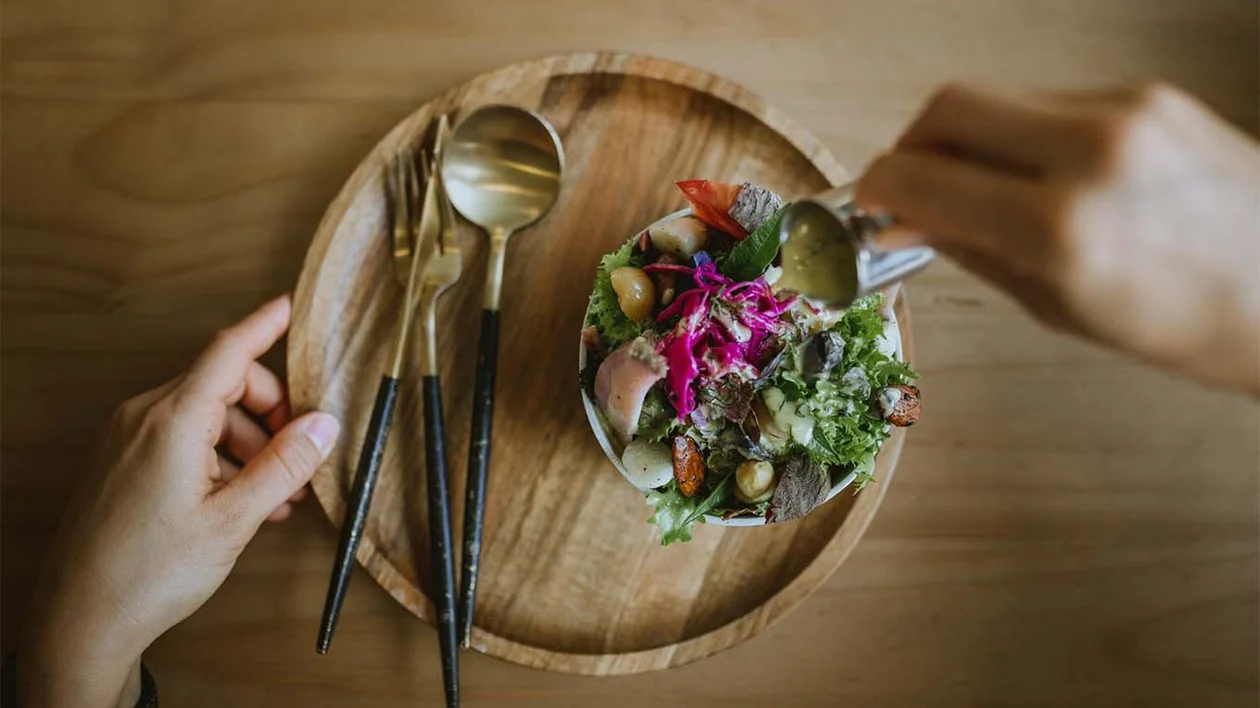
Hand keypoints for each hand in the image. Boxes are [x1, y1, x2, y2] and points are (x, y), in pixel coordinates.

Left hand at [19, 296, 339, 707]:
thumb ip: (284, 467)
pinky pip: (180, 436)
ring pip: (205, 413)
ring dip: (247, 440)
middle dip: (269, 410)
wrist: (79, 619)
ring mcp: (128, 437)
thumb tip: (323, 426)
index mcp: (173, 420)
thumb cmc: (149, 572)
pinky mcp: (121, 459)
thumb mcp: (233, 521)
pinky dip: (217, 454)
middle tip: (299, 454)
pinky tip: (238, 497)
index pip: (229, 350)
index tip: (291, 305)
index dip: (265, 324)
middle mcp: (145, 417)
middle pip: (223, 382)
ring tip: (273, 493)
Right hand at [856, 82, 1259, 392]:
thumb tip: (909, 219)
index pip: (926, 176)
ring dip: (968, 139)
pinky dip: (1021, 135)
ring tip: (976, 189)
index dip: (879, 187)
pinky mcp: (1148, 94)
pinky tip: (1036, 177)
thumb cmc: (1188, 324)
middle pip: (951, 105)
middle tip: (907, 186)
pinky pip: (1051, 102)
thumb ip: (974, 250)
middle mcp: (1091, 152)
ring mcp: (1125, 111)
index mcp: (1062, 228)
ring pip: (999, 98)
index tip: (867, 204)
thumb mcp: (1060, 306)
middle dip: (912, 144)